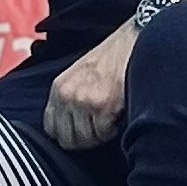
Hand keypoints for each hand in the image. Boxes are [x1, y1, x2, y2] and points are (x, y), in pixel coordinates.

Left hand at [43, 23, 136, 150]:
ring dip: (101, 133)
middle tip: (99, 124)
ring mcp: (83, 101)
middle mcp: (67, 95)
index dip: (69, 133)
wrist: (135, 46)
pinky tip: (119, 112)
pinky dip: (114, 128)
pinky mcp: (102, 107)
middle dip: (85, 137)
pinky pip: (104, 134)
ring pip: (87, 140)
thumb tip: (65, 128)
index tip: (83, 128)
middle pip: (67, 140)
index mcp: (58, 88)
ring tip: (110, 114)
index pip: (51, 129)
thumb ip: (68, 100)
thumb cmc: (111, 62)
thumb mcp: (79, 76)